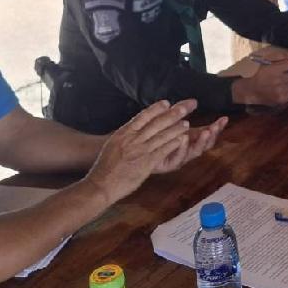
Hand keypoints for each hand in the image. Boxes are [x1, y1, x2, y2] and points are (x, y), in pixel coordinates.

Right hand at [85, 100, 211, 204]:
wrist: (101, 184)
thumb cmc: (105, 167)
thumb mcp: (112, 145)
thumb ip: (125, 137)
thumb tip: (134, 129)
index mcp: (123, 134)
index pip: (142, 117)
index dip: (156, 109)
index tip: (166, 103)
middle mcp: (132, 140)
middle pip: (155, 124)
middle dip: (170, 115)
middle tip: (182, 109)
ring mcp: (140, 151)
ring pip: (161, 136)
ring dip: (175, 129)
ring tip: (186, 124)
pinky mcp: (146, 163)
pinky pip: (162, 151)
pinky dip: (173, 144)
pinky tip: (181, 140)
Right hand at [233, 57, 287, 105]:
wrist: (248, 90)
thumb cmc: (256, 74)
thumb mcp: (264, 62)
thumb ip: (278, 57)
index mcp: (273, 70)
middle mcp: (278, 80)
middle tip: (287, 73)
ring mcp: (280, 91)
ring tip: (285, 81)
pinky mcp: (281, 99)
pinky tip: (285, 88)